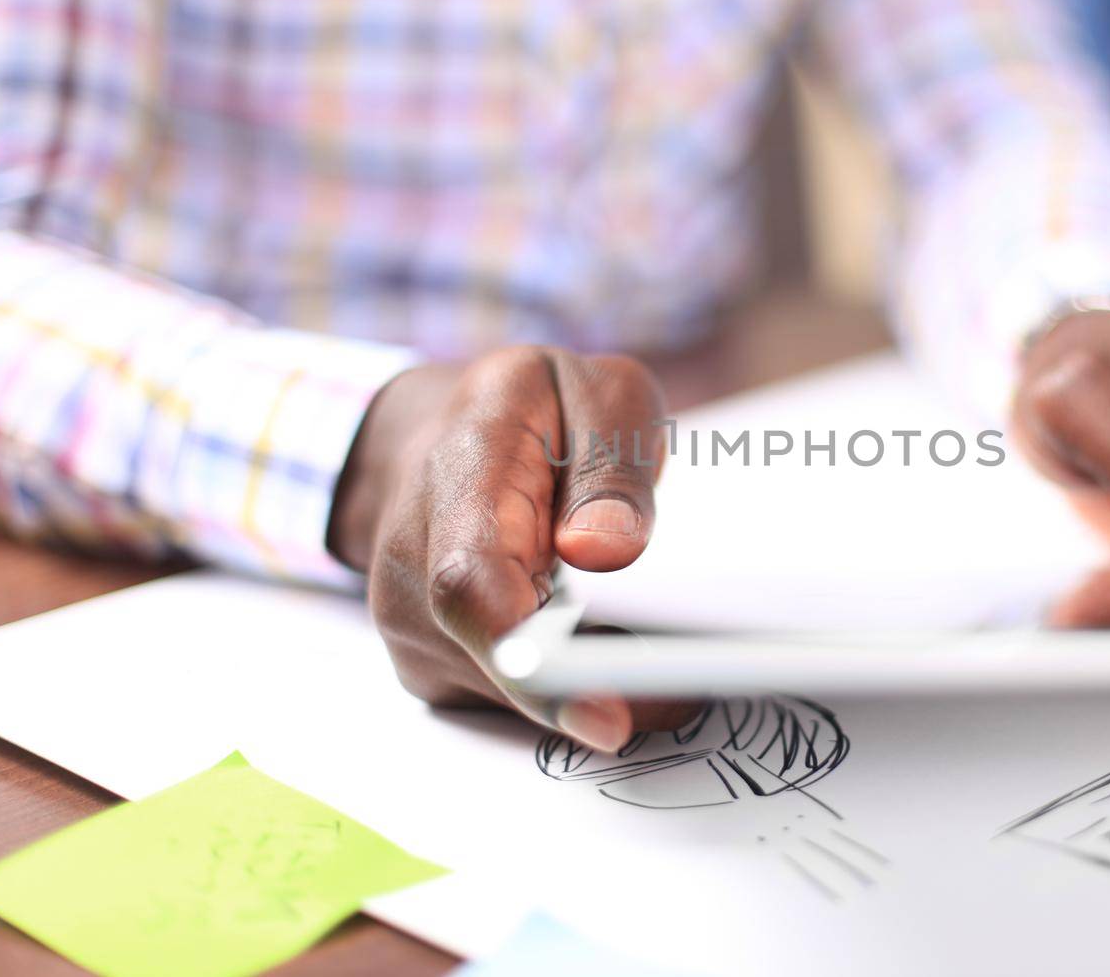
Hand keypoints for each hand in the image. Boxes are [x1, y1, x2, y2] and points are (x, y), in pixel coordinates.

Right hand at [328, 349, 692, 751]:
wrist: (444, 437)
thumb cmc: (531, 414)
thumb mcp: (596, 392)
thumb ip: (611, 462)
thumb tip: (610, 550)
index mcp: (458, 478)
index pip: (472, 584)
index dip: (534, 661)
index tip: (606, 716)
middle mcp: (413, 566)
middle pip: (503, 662)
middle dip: (607, 685)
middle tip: (697, 680)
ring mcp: (416, 629)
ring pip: (518, 695)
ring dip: (601, 686)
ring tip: (667, 647)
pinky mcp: (441, 670)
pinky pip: (517, 701)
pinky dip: (578, 688)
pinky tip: (619, 651)